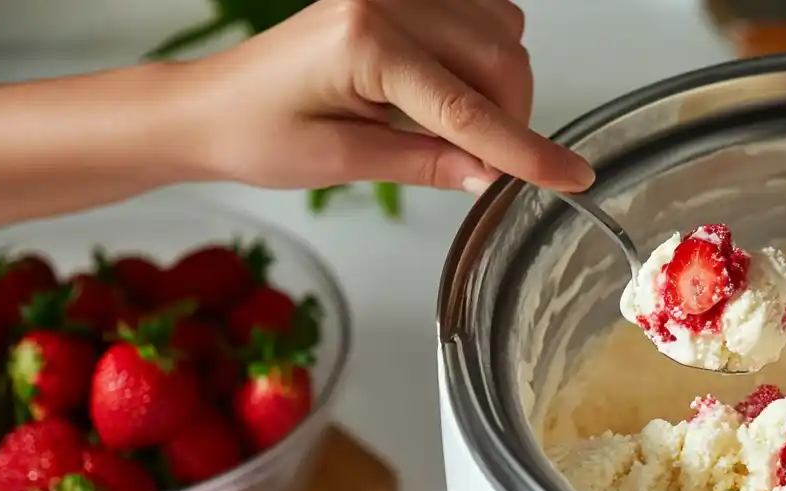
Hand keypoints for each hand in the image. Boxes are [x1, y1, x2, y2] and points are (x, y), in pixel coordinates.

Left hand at [181, 0, 594, 193]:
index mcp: (364, 41)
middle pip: (500, 60)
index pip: (468, 108)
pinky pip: (480, 15)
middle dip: (511, 121)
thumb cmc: (257, 133)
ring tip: (449, 130)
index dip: (526, 151)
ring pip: (500, 33)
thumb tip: (492, 174)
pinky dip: (484, 60)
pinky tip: (447, 92)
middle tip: (481, 169)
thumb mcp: (341, 163)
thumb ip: (425, 162)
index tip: (572, 178)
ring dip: (499, 89)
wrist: (213, 105)